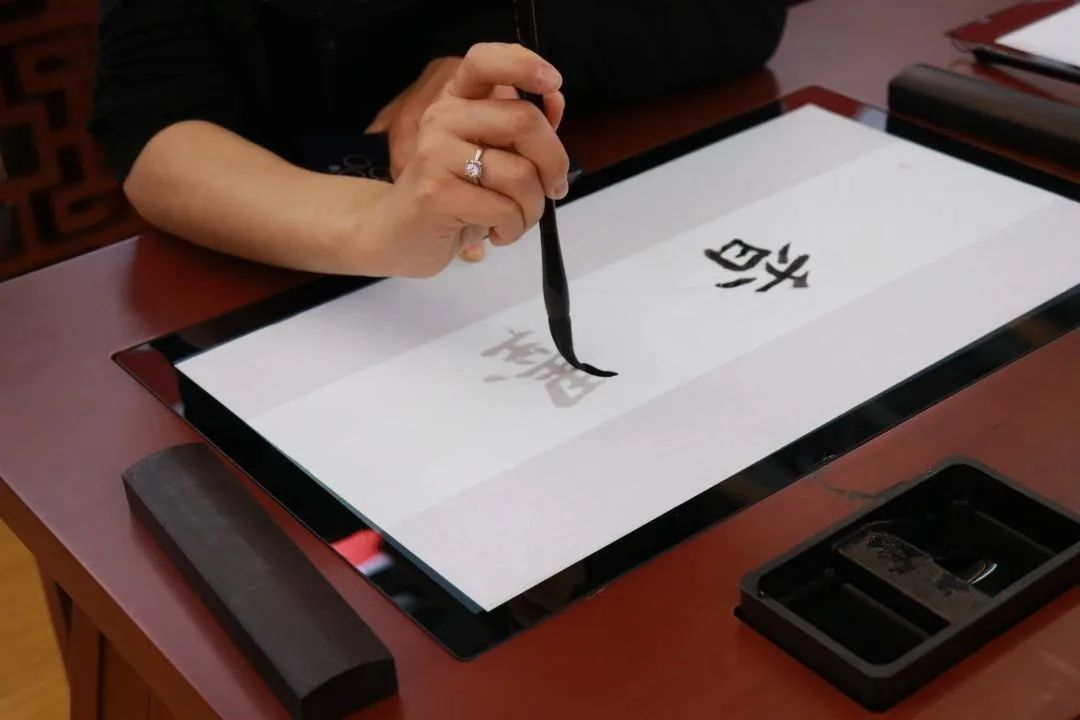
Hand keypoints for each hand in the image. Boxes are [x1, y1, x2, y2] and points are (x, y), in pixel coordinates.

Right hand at [361, 43, 568, 277]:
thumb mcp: (493, 157)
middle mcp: (443, 117)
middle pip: (524, 121)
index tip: (554, 83)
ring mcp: (435, 153)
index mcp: (457, 100)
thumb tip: (555, 102)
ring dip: (533, 208)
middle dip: (554, 164)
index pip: (485, 61)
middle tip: (553, 189)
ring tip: (516, 219)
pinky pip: (504, 209)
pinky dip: (514, 229)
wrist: (398, 237)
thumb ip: (524, 129)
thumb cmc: (455, 197)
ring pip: (521, 174)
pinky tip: (497, 233)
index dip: (524, 64)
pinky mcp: (436, 193)